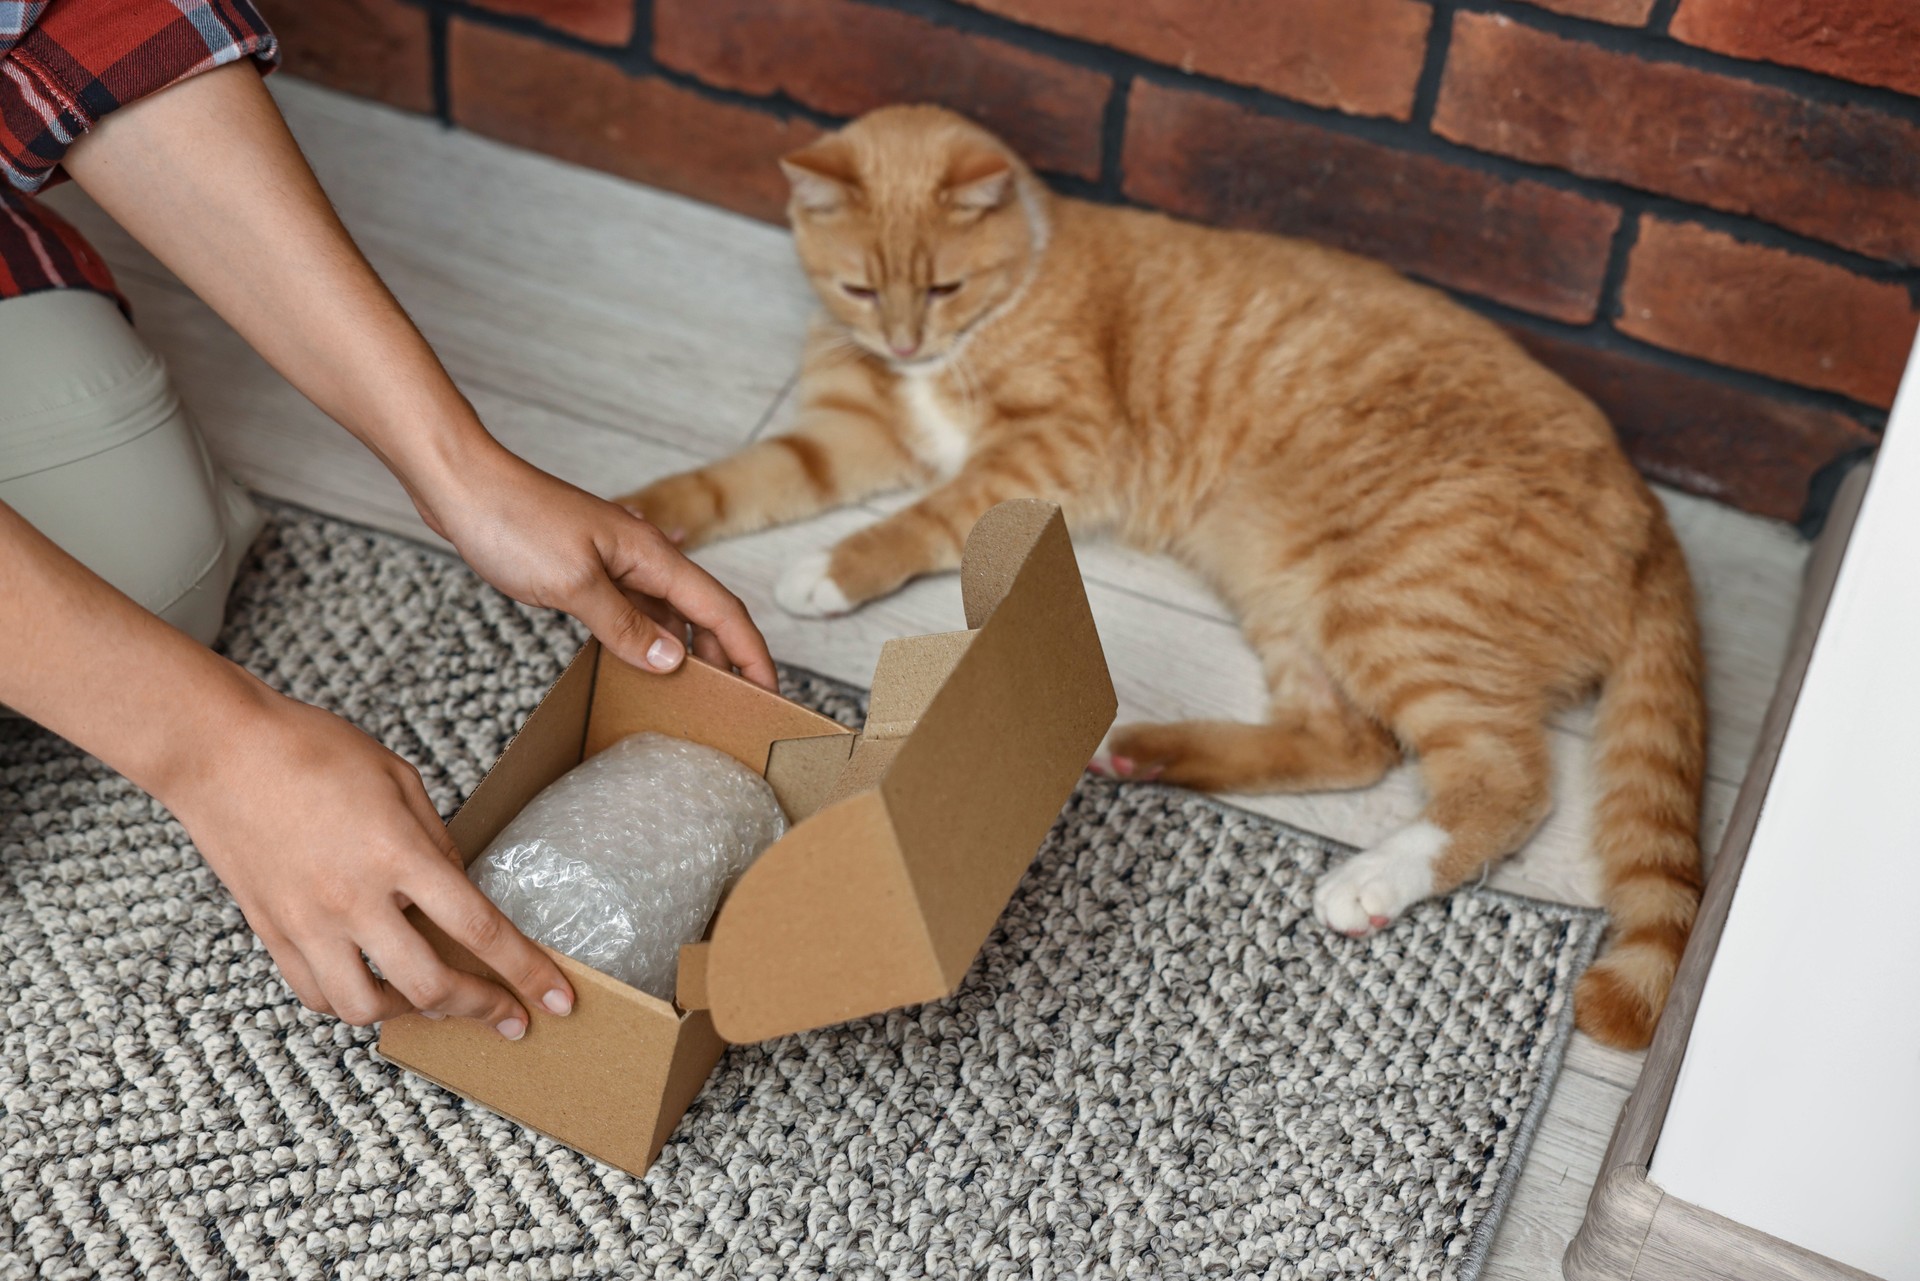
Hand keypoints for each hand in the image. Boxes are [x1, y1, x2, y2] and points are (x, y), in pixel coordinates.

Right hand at [166, 686, 574, 1036]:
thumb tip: (460, 893)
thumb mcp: (400, 780)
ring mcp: (307, 922)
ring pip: (367, 1008)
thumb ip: (437, 843)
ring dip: (414, 1014)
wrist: (219, 749)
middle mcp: (353, 899)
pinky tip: (376, 987)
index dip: (528, 972)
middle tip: (510, 1017)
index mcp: (398, 854)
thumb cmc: (314, 749)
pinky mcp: (271, 932)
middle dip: (483, 1008)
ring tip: (440, 1002)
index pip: (480, 930)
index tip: (558, 999)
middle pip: (431, 985)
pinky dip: (352, 1003)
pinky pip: (316, 995)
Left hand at [417, 445, 777, 689]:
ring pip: (667, 613)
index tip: (768, 691)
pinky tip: (636, 663)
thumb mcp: (572, 584)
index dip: (750, 652)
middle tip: (734, 706)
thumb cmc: (513, 521)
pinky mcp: (587, 569)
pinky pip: (632, 610)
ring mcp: (615, 562)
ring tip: (690, 694)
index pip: (721, 610)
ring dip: (684, 651)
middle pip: (702, 613)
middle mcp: (643, 557)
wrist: (462, 484)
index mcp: (652, 556)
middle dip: (724, 657)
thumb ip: (623, 626)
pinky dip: (644, 639)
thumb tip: (670, 662)